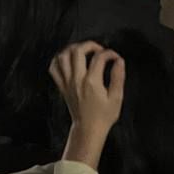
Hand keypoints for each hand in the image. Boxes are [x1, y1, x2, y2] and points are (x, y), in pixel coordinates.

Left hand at [49, 42, 124, 168]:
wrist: (88, 129)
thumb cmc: (104, 116)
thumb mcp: (117, 98)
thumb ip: (118, 78)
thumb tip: (119, 61)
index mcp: (92, 82)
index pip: (99, 58)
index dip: (109, 53)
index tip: (115, 57)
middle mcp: (77, 79)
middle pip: (78, 51)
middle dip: (90, 44)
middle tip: (99, 49)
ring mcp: (67, 82)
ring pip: (63, 57)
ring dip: (73, 49)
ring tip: (83, 51)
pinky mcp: (62, 87)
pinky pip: (54, 69)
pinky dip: (58, 60)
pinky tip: (68, 59)